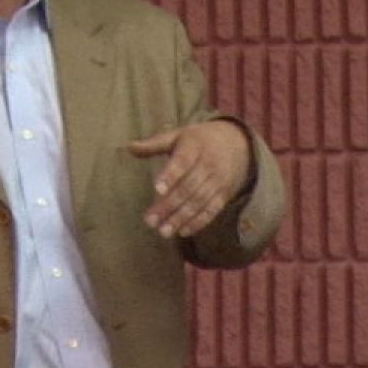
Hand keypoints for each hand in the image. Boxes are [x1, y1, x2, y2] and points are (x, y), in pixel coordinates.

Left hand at [127, 120, 252, 237]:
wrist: (239, 144)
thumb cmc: (200, 140)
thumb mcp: (179, 135)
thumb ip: (155, 144)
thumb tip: (128, 147)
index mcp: (195, 146)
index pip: (183, 161)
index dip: (171, 175)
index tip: (157, 189)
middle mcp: (208, 164)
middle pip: (189, 187)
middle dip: (169, 205)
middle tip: (150, 221)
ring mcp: (218, 181)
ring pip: (199, 201)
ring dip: (181, 218)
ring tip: (164, 232)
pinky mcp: (224, 194)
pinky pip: (212, 210)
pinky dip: (199, 222)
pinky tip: (183, 231)